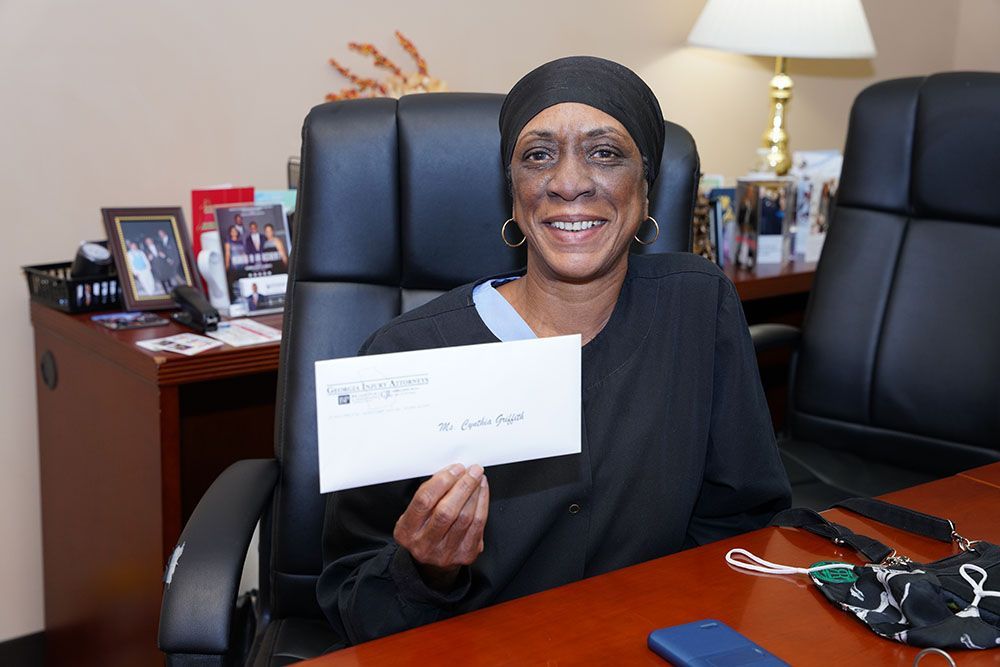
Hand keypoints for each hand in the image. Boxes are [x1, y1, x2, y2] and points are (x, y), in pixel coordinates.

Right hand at [393, 463, 489, 590]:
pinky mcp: (466, 555)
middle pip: (446, 511)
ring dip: (474, 493)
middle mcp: (424, 545)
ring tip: (477, 478)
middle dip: (462, 486)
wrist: (432, 563)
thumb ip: (429, 495)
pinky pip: (478, 525)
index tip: (455, 469)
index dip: (442, 481)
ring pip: (465, 517)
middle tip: (472, 470)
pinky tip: (481, 491)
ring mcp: (446, 553)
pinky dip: (482, 503)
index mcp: (407, 531)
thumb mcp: (414, 515)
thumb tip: (452, 472)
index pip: (424, 501)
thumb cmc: (424, 531)